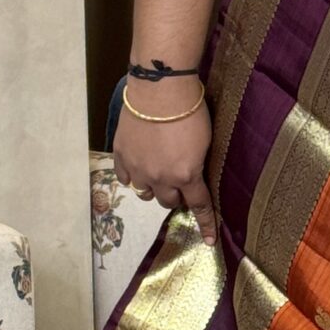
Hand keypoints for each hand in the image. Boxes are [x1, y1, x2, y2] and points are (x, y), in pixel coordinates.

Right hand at [113, 91, 216, 247]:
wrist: (160, 89)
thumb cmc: (190, 110)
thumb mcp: (204, 142)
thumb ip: (197, 163)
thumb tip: (191, 174)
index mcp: (186, 175)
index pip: (199, 205)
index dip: (205, 223)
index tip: (208, 240)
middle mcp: (161, 178)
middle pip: (168, 201)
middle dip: (176, 196)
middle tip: (177, 183)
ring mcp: (138, 168)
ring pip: (145, 193)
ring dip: (153, 188)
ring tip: (156, 175)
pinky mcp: (121, 155)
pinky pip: (125, 178)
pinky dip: (133, 176)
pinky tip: (137, 168)